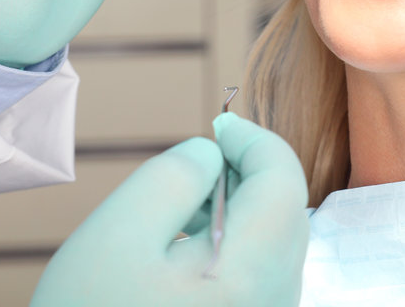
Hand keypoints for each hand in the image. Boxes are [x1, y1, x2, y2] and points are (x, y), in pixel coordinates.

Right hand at [31, 113, 309, 306]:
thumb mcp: (119, 234)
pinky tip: (182, 261)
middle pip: (285, 213)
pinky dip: (232, 252)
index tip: (218, 124)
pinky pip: (259, 280)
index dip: (254, 138)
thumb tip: (212, 155)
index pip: (282, 179)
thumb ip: (175, 176)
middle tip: (194, 170)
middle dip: (246, 176)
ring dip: (238, 215)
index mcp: (252, 280)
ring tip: (177, 221)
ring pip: (274, 247)